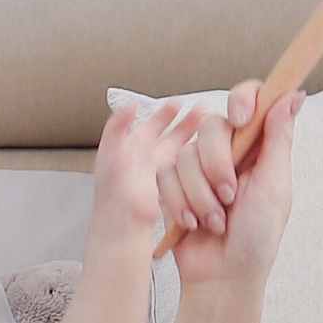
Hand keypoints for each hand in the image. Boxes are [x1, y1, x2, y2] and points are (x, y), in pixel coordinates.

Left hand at [91, 95, 201, 230]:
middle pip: (173, 134)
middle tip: (203, 110)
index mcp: (135, 146)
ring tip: (212, 130)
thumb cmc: (112, 188)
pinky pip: (188, 171)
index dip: (166, 112)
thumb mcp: (111, 151)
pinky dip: (199, 163)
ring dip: (196, 140)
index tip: (178, 103)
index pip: (154, 123)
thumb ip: (117, 126)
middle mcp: (151, 157)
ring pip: (183, 151)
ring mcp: (163, 172)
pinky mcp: (173, 187)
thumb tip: (129, 105)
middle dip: (188, 122)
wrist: (122, 219)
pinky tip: (210, 156)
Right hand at [158, 84, 302, 291]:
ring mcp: (197, 168)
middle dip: (217, 164)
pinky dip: (179, 203)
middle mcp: (228, 151)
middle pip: (210, 125)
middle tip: (230, 197)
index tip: (241, 118)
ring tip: (215, 221)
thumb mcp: (274, 188)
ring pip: (184, 154)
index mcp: (257, 147)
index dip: (242, 100)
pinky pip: (164, 175)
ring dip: (200, 194)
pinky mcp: (172, 185)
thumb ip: (278, 139)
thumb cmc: (256, 239)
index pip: (249, 101)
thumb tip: (293, 95)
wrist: (223, 278)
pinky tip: (193, 225)